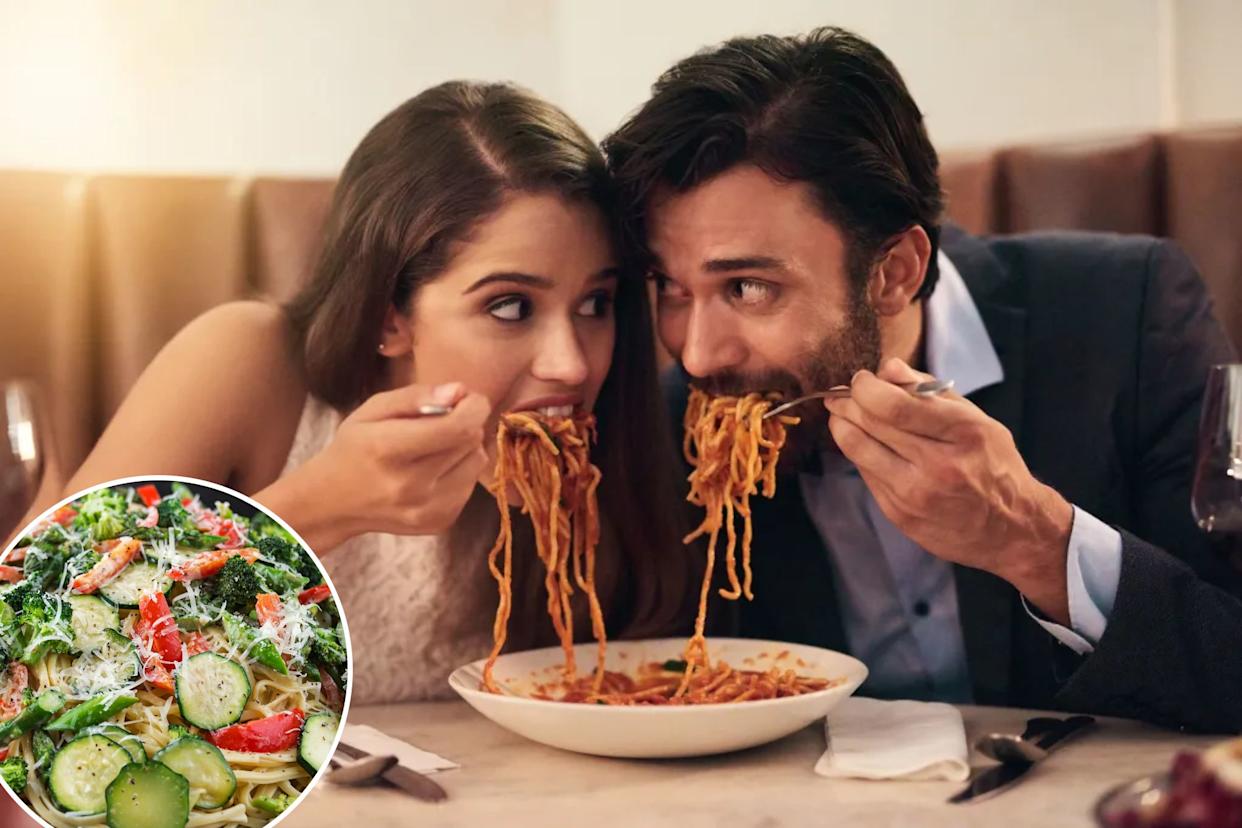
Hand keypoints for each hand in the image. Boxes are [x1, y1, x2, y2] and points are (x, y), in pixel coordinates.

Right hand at [259, 382, 490, 550]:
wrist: (333, 504)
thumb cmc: (354, 448)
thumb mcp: (372, 411)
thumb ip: (416, 396)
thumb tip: (459, 391)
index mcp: (388, 450)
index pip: (457, 427)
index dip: (474, 406)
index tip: (469, 398)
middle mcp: (410, 485)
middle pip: (471, 441)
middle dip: (466, 422)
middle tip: (446, 420)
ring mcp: (427, 509)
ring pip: (477, 462)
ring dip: (465, 448)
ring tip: (435, 448)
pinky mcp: (440, 523)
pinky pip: (470, 485)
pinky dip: (460, 472)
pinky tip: (433, 471)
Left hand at [824, 358, 1073, 622]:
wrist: (1011, 530)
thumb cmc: (994, 466)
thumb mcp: (978, 420)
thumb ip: (931, 391)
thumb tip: (887, 368)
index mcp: (962, 434)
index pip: (895, 405)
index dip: (866, 387)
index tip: (861, 380)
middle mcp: (937, 465)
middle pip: (870, 423)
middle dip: (847, 402)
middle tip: (842, 395)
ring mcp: (915, 494)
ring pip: (857, 449)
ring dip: (841, 426)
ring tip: (841, 415)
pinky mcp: (899, 514)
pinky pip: (865, 473)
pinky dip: (857, 453)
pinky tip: (862, 443)